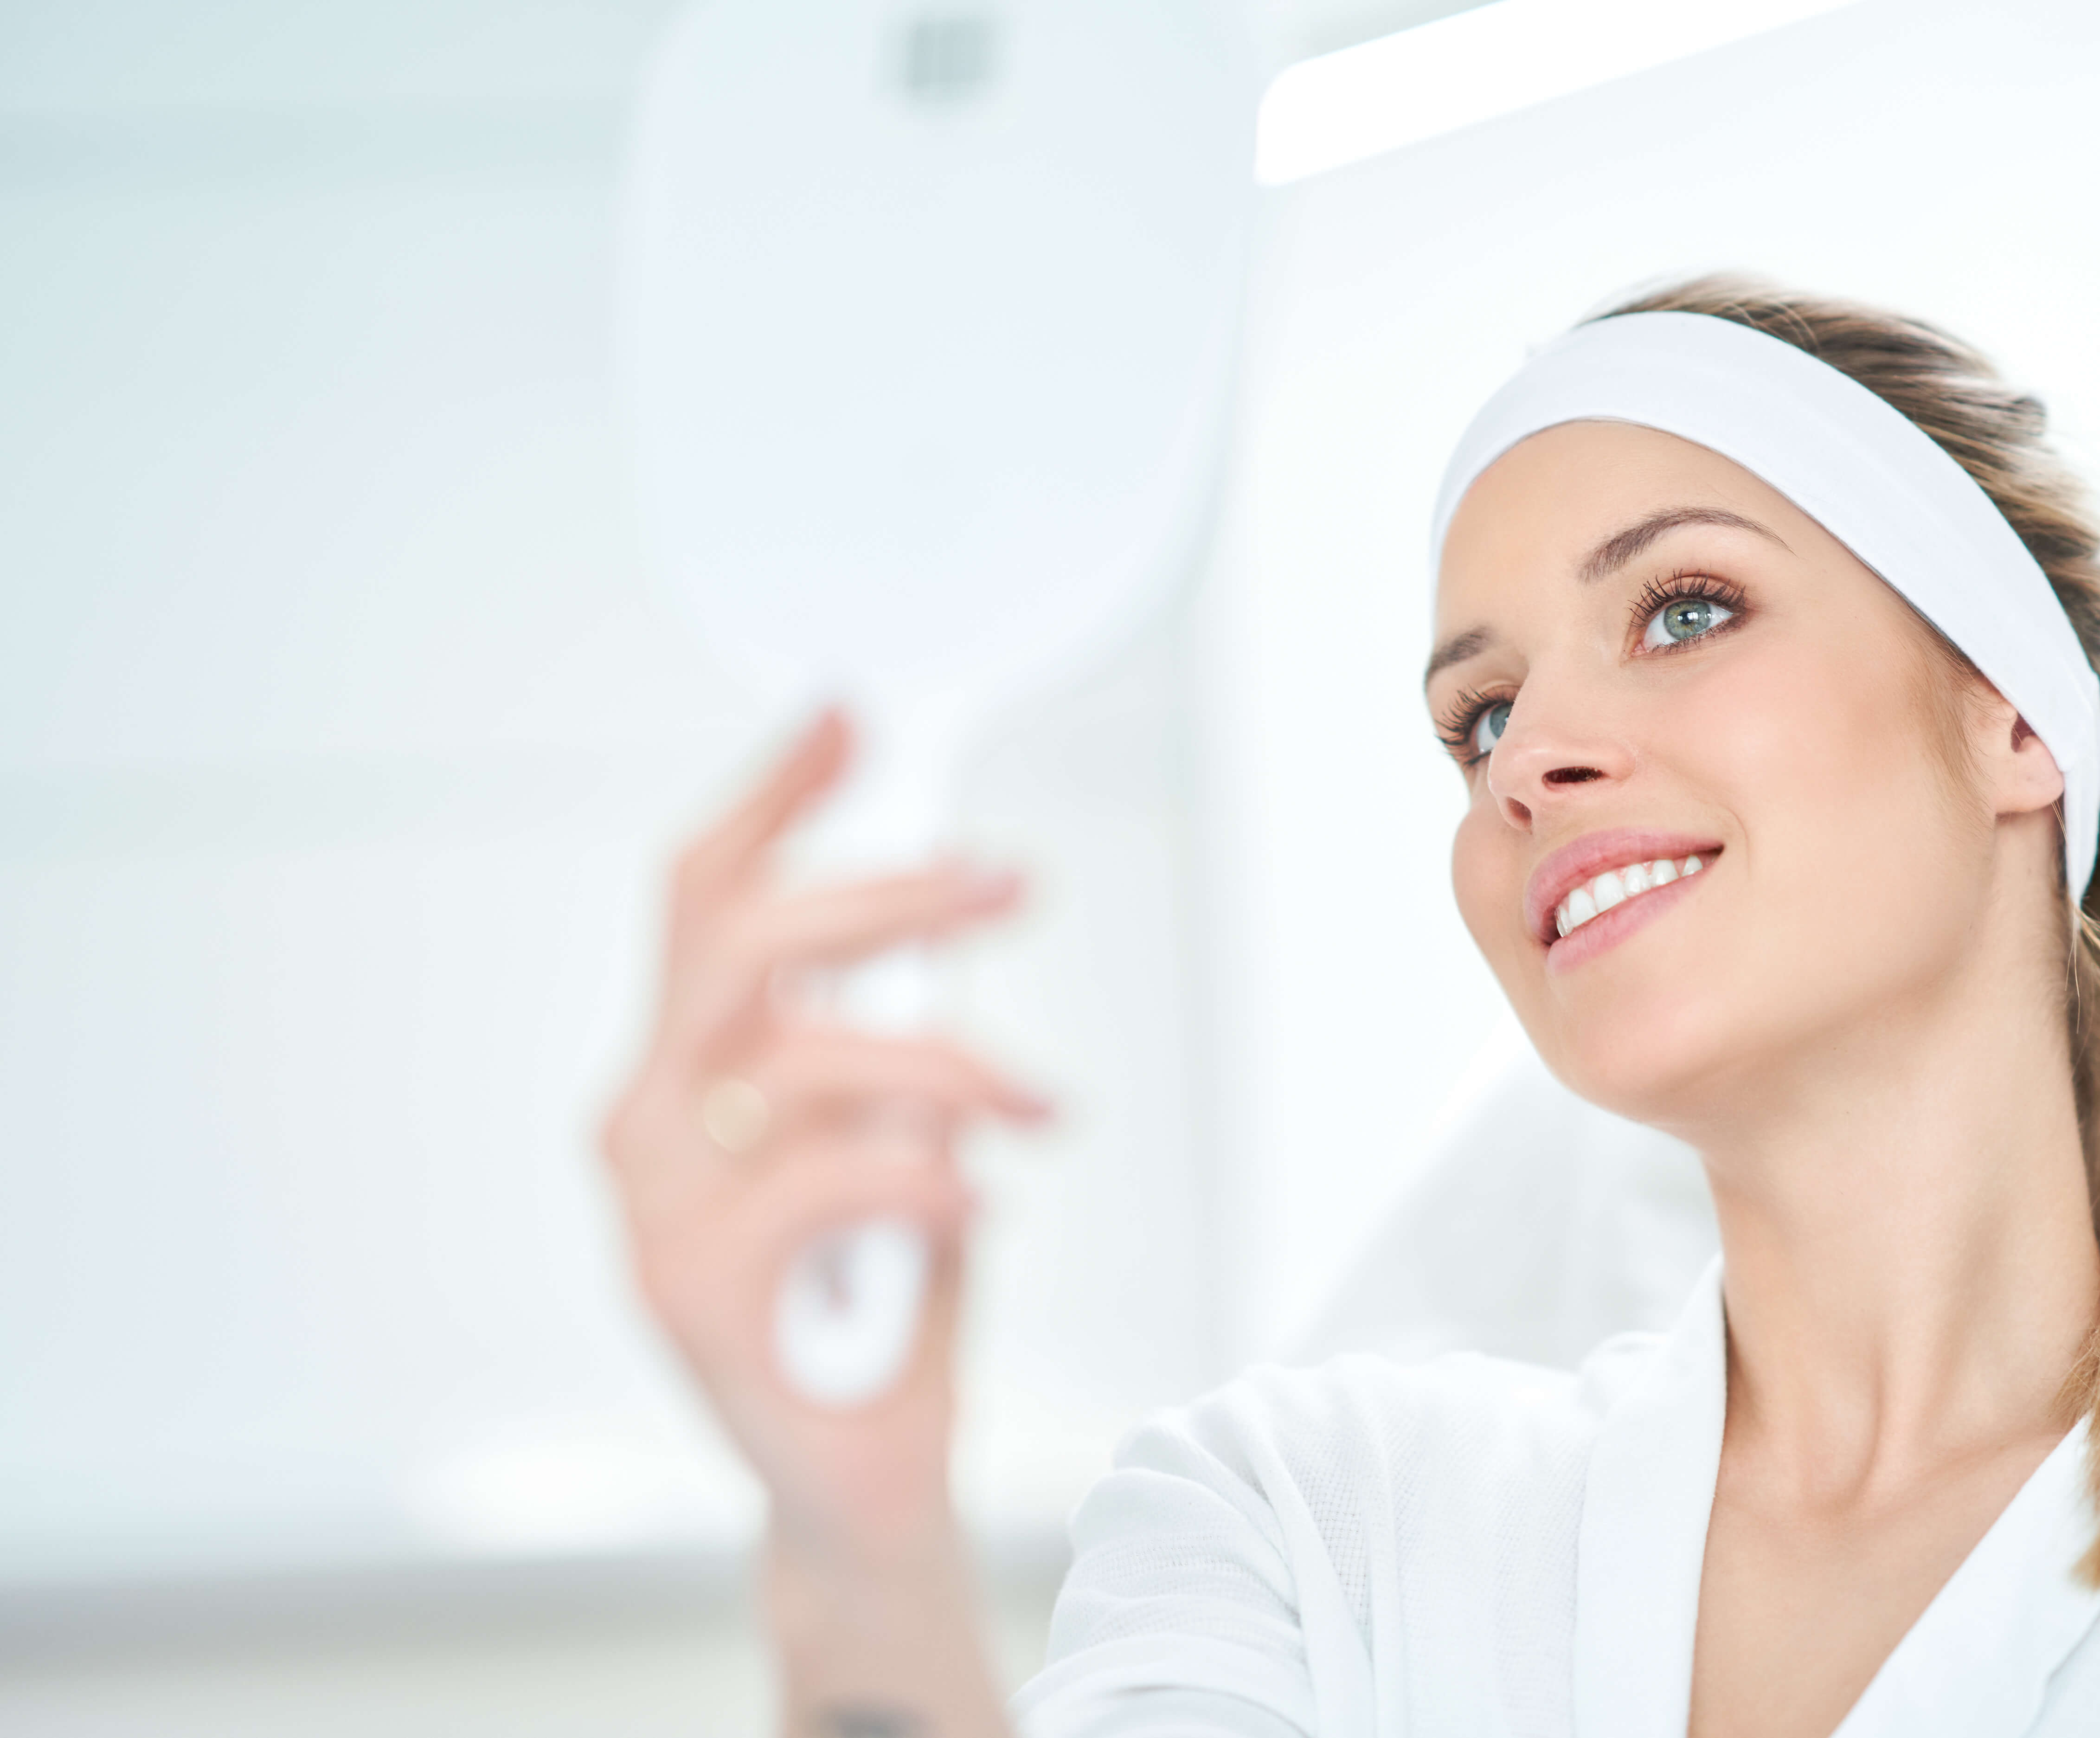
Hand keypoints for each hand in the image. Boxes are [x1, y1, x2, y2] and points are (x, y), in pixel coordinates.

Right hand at [600, 709, 1046, 1577]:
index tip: (854, 718)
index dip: (775, 795)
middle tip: (1006, 881)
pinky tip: (978, 1201)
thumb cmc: (885, 1295)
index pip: (701, 897)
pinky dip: (925, 1174)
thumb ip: (896, 1035)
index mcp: (687, 1071)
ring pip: (800, 1059)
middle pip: (741, 944)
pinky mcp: (692, 1296)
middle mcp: (647, 1126)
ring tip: (1039, 1105)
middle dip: (887, 893)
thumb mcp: (902, 1129)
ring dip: (949, 1061)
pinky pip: (822, 1182)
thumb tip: (949, 908)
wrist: (861, 1482)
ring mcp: (655, 1212)